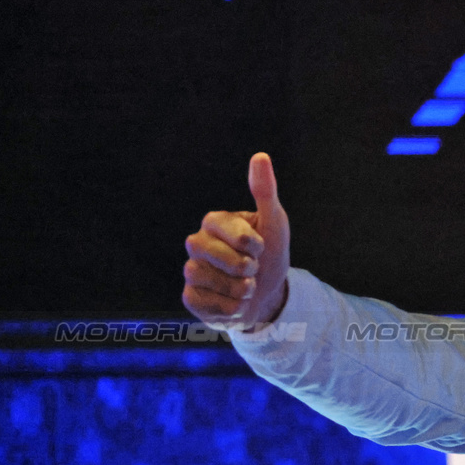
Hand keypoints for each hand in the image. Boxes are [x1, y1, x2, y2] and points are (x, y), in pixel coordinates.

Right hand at [183, 153, 290, 329]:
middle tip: (253, 268)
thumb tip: (260, 156)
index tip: (260, 247)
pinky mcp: (190, 297)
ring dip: (240, 289)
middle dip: (246, 267)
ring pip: (210, 281)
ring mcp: (191, 271)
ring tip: (246, 286)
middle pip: (215, 255)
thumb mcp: (274, 223)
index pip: (229, 230)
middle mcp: (197, 243)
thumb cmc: (270, 255)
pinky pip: (206, 305)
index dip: (251, 244)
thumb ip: (265, 191)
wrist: (268, 296)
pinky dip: (230, 309)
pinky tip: (235, 303)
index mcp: (214, 222)